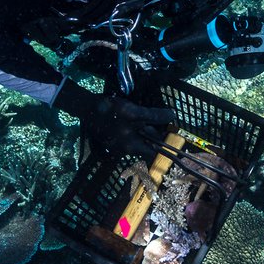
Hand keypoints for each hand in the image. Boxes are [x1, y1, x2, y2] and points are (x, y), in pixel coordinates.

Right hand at [55, 81, 173, 157]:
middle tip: (166, 123)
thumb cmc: (112, 111)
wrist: (87, 108)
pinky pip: (131, 137)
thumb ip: (154, 116)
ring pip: (140, 141)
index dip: (166, 150)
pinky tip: (137, 119)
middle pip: (147, 146)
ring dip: (147, 131)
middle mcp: (126, 150)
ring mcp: (119, 146)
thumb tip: (172, 116)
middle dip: (156, 136)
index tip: (176, 145)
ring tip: (151, 118)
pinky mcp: (114, 140)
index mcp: (131, 147)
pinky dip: (137, 130)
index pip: (154, 155)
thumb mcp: (134, 112)